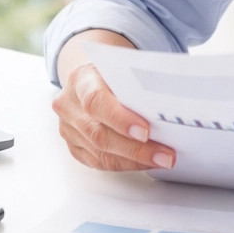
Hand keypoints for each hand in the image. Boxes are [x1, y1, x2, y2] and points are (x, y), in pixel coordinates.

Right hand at [52, 51, 175, 172]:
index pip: (96, 101)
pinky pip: (99, 162)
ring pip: (100, 153)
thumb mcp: (122, 67)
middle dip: (136, 149)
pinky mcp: (73, 146)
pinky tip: (145, 162)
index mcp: (80, 79)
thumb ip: (136, 85)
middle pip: (99, 134)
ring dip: (134, 161)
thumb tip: (165, 109)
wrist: (90, 78)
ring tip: (161, 160)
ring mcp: (68, 128)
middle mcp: (69, 105)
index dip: (120, 119)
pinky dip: (125, 164)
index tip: (146, 132)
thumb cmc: (111, 73)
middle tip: (164, 155)